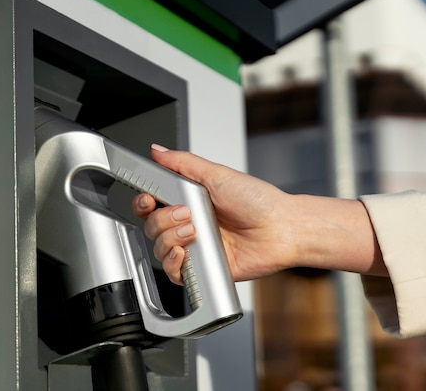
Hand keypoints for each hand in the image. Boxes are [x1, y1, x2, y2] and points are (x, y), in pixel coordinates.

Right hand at [132, 145, 385, 284]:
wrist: (282, 229)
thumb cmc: (259, 201)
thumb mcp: (218, 175)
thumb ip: (183, 163)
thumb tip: (158, 151)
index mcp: (190, 201)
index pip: (152, 204)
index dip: (143, 202)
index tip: (148, 199)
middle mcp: (189, 224)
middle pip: (151, 226)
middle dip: (162, 220)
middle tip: (187, 214)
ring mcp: (195, 247)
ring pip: (159, 249)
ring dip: (169, 239)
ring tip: (194, 232)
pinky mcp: (203, 269)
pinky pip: (174, 273)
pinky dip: (173, 264)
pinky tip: (185, 253)